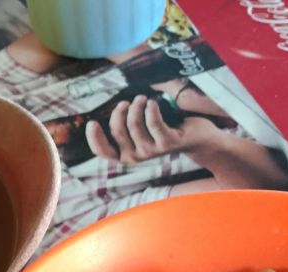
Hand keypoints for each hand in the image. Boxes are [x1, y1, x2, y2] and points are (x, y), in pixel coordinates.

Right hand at [86, 95, 219, 163]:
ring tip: (142, 98)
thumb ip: (124, 125)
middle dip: (120, 111)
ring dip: (136, 106)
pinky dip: (151, 108)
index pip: (103, 152)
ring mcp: (152, 151)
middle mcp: (136, 156)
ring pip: (134, 124)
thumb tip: (109, 107)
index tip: (92, 122)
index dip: (94, 139)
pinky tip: (152, 103)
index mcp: (126, 154)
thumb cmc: (164, 130)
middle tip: (128, 101)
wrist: (195, 138)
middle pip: (117, 131)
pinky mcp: (167, 142)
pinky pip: (153, 122)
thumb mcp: (141, 130)